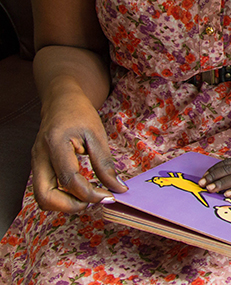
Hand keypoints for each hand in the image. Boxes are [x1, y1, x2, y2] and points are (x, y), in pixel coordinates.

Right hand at [32, 88, 126, 212]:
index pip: (69, 180)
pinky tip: (80, 190)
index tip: (109, 196)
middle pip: (45, 197)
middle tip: (95, 200)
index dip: (90, 193)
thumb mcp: (97, 134)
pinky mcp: (38, 168)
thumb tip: (118, 189)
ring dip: (65, 204)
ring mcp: (36, 164)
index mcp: (55, 144)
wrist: (61, 101)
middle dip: (71, 206)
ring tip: (89, 196)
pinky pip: (45, 191)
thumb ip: (105, 163)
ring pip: (42, 198)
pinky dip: (61, 198)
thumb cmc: (80, 114)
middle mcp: (39, 157)